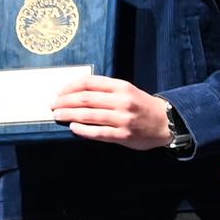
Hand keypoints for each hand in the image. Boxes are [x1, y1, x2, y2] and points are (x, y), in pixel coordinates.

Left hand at [54, 77, 174, 149]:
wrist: (166, 122)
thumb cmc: (143, 106)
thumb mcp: (128, 91)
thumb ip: (107, 90)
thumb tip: (78, 92)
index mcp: (121, 87)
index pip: (90, 83)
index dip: (71, 86)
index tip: (59, 91)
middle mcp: (121, 101)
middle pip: (86, 99)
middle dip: (65, 101)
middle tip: (52, 105)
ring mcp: (122, 119)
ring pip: (89, 115)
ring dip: (69, 114)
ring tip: (57, 115)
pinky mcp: (123, 136)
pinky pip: (98, 132)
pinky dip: (83, 130)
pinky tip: (73, 128)